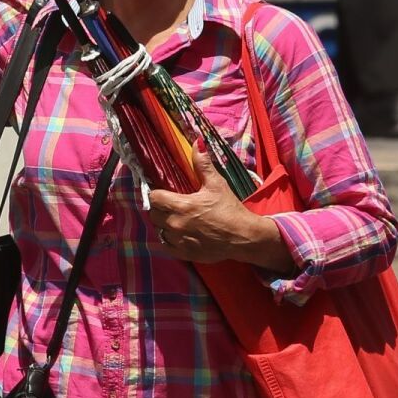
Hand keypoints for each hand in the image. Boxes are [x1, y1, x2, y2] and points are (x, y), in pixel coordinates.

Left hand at [147, 140, 293, 272]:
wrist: (243, 237)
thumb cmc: (229, 209)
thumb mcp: (216, 184)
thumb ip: (202, 164)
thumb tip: (196, 143)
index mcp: (181, 206)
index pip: (153, 198)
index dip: (155, 193)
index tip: (161, 192)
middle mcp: (176, 224)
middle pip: (153, 214)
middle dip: (159, 208)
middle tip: (169, 204)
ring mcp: (179, 241)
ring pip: (159, 231)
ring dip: (164, 225)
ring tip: (174, 219)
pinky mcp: (184, 254)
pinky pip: (166, 246)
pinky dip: (169, 240)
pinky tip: (178, 234)